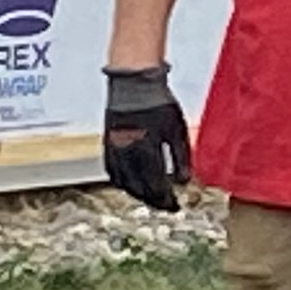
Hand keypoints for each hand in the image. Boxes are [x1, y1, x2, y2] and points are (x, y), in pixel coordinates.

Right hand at [103, 65, 191, 210]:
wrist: (134, 82)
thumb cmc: (159, 102)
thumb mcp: (176, 129)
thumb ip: (181, 157)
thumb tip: (183, 182)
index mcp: (146, 149)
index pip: (155, 185)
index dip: (166, 199)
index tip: (176, 207)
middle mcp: (127, 153)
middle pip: (139, 188)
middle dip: (154, 200)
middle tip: (166, 206)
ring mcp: (114, 150)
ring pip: (124, 183)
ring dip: (138, 194)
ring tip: (152, 198)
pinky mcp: (107, 144)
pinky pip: (112, 172)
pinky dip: (123, 183)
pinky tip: (132, 185)